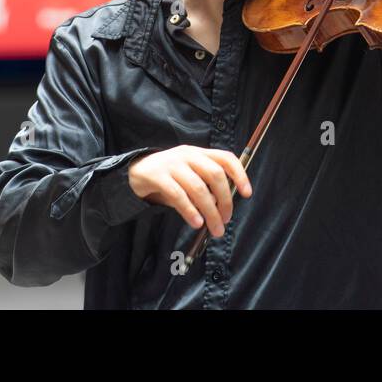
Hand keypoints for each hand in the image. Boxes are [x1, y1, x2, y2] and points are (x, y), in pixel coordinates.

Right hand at [127, 146, 251, 237]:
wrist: (135, 172)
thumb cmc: (168, 177)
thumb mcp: (189, 176)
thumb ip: (205, 186)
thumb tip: (223, 208)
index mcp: (199, 153)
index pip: (225, 158)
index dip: (239, 174)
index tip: (247, 193)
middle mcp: (188, 155)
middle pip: (215, 174)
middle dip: (225, 200)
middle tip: (226, 220)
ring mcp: (172, 164)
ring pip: (198, 187)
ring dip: (210, 211)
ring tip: (214, 228)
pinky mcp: (157, 176)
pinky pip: (178, 195)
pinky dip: (190, 210)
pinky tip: (196, 222)